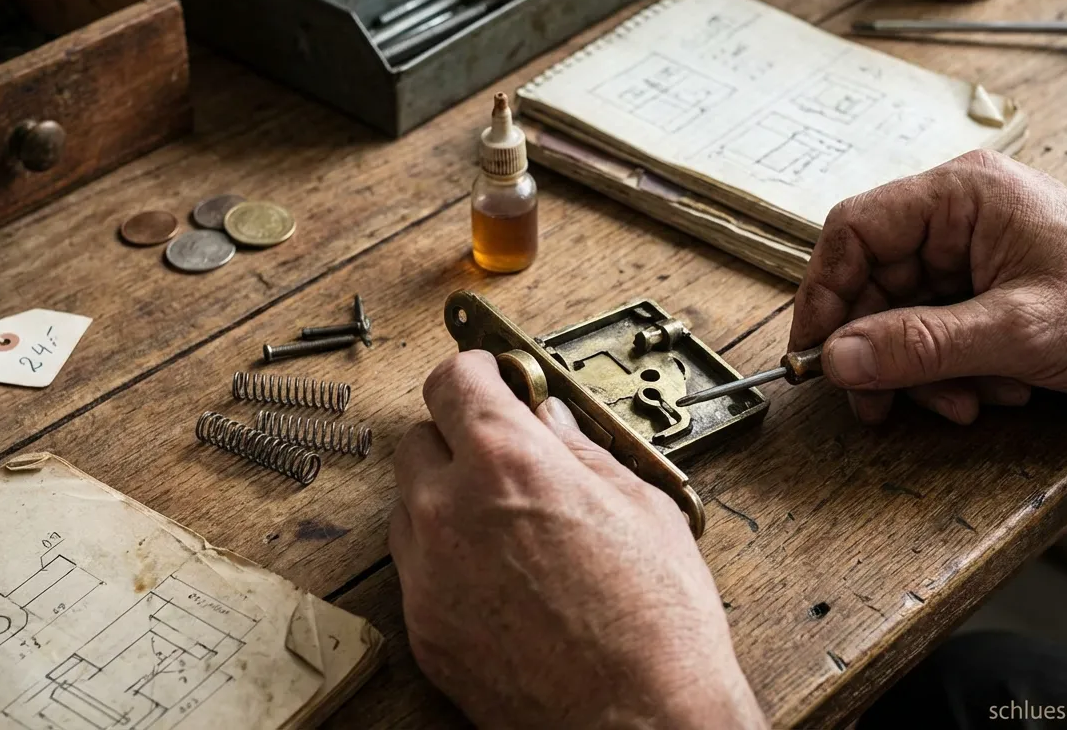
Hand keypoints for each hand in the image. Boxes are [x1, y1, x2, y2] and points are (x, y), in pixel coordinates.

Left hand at [390, 351, 765, 728]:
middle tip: (507, 456)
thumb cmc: (656, 626)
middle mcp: (449, 511)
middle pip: (419, 439)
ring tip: (510, 527)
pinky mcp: (423, 630)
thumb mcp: (641, 506)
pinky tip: (502, 579)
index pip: (453, 380)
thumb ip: (582, 451)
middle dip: (459, 438)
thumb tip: (554, 421)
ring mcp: (427, 575)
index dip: (478, 372)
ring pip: (410, 507)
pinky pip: (418, 571)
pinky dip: (447, 562)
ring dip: (447, 501)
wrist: (639, 722)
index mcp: (505, 463)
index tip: (495, 379)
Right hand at [790, 149, 1066, 423]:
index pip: (854, 231)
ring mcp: (971, 256)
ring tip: (970, 399)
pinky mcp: (985, 292)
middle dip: (884, 351)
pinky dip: (952, 372)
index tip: (816, 353)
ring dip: (925, 371)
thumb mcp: (1019, 331)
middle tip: (882, 404)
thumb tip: (840, 357)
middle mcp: (958, 219)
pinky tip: (994, 389)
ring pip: (901, 319)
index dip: (824, 294)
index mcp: (961, 196)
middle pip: (873, 284)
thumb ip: (921, 345)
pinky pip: (935, 335)